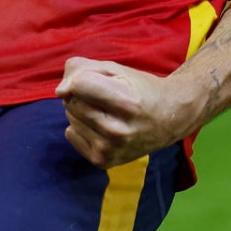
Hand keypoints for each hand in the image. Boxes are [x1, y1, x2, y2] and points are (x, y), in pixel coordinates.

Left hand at [55, 57, 195, 167]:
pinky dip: (81, 127)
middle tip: (105, 96)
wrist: (169, 119)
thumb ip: (83, 69)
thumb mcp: (117, 69)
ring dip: (81, 110)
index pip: (78, 85)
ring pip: (70, 118)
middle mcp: (117, 130)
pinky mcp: (102, 161)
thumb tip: (60, 91)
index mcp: (125, 103)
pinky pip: (71, 134)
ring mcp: (109, 149)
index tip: (93, 79)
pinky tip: (101, 126)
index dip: (80, 78)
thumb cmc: (141, 89)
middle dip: (82, 94)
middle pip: (72, 102)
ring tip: (106, 111)